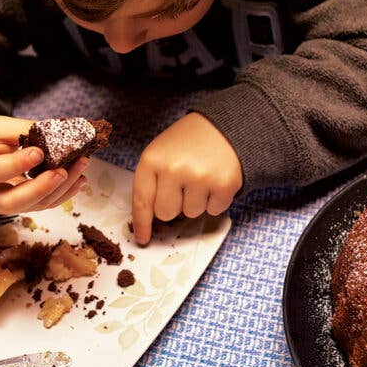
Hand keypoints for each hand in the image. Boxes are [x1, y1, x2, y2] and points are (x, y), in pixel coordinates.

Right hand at [0, 115, 87, 214]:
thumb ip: (23, 131)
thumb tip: (60, 132)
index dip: (16, 165)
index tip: (39, 153)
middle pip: (12, 202)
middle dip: (41, 189)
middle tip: (62, 171)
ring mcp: (0, 204)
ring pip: (31, 206)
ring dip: (60, 189)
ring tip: (80, 166)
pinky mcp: (17, 205)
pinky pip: (41, 205)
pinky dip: (63, 193)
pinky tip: (79, 179)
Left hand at [131, 112, 241, 244]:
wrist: (225, 127)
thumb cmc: (188, 143)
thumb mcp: (160, 153)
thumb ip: (152, 182)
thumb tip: (148, 220)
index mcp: (153, 160)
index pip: (142, 201)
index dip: (142, 224)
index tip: (143, 239)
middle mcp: (174, 169)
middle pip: (166, 214)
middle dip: (174, 205)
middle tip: (183, 186)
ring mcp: (200, 177)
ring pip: (190, 213)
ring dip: (196, 201)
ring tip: (201, 177)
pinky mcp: (224, 185)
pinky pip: (213, 211)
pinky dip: (215, 200)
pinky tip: (215, 180)